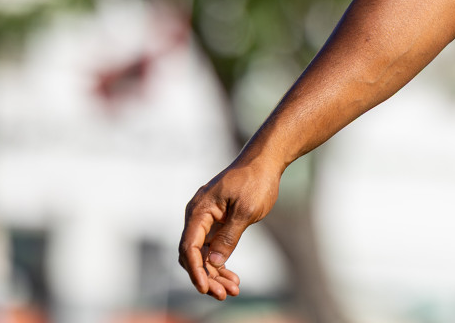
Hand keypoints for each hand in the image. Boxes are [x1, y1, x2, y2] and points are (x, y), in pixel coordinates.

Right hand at [178, 156, 281, 299]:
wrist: (265, 160)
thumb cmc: (256, 180)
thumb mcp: (246, 210)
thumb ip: (229, 236)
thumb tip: (214, 262)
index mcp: (200, 210)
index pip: (189, 247)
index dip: (195, 270)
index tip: (206, 288)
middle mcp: (197, 215)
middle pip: (194, 254)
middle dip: (207, 276)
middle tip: (225, 294)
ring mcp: (205, 219)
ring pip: (203, 254)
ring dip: (215, 273)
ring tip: (233, 289)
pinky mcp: (216, 222)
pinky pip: (212, 247)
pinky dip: (220, 262)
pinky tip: (232, 278)